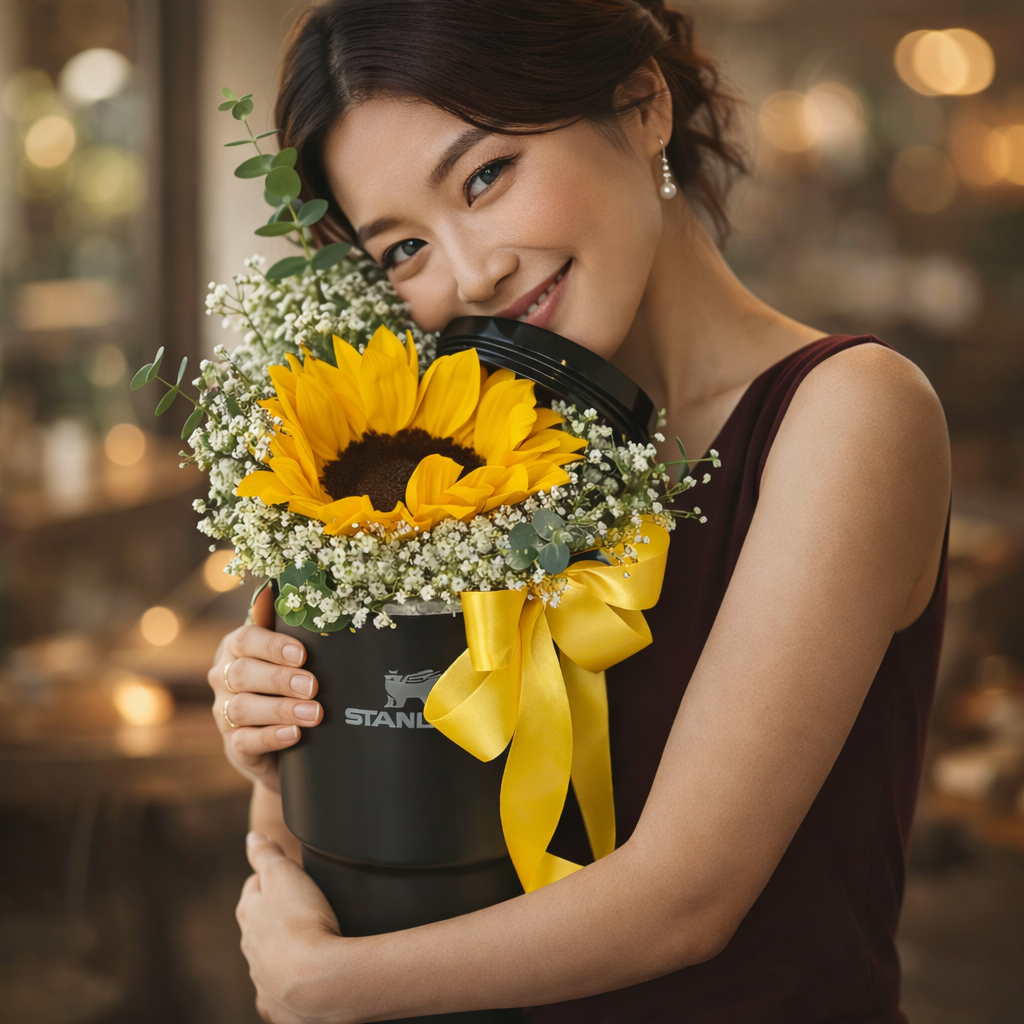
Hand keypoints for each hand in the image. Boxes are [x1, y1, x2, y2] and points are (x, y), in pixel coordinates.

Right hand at [209, 587, 322, 791]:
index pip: (246, 640)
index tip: (302, 654)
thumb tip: (280, 590)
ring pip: (244, 708)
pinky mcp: (234, 746)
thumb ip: (290, 627)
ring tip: (314, 713)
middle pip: (243, 674)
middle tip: (313, 686)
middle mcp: (224, 678)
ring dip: (281, 710)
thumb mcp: (290, 657)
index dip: (272, 646)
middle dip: (280, 679)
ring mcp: (225, 713)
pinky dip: (271, 737)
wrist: (280, 741)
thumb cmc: (288, 685)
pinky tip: (294, 734)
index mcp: (237, 649)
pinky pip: (246, 741)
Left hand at [238, 833, 345, 1023]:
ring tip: (307, 943)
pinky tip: (306, 981)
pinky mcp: (280, 1007)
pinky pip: (282, 994)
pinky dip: (290, 986)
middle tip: (298, 906)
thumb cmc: (302, 922)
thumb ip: (266, 854)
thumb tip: (252, 838)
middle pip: (258, 925)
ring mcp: (263, 981)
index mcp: (250, 914)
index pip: (253, 887)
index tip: (285, 873)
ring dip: (283, 951)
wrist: (318, 983)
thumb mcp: (283, 874)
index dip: (269, 877)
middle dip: (274, 915)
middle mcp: (251, 949)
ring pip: (268, 960)